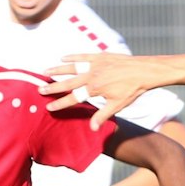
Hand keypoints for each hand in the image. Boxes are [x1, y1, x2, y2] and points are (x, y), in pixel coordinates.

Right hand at [41, 54, 160, 128]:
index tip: (48, 107)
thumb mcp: (117, 105)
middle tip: (40, 90)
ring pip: (72, 67)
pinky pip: (83, 56)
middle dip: (53, 87)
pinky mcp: (100, 56)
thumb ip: (102, 116)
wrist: (144, 70)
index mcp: (95, 89)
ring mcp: (95, 65)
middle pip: (68, 83)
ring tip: (44, 72)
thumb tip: (92, 129)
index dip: (60, 103)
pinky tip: (63, 57)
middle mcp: (92, 76)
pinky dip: (73, 57)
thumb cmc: (132, 89)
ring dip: (58, 70)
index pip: (73, 98)